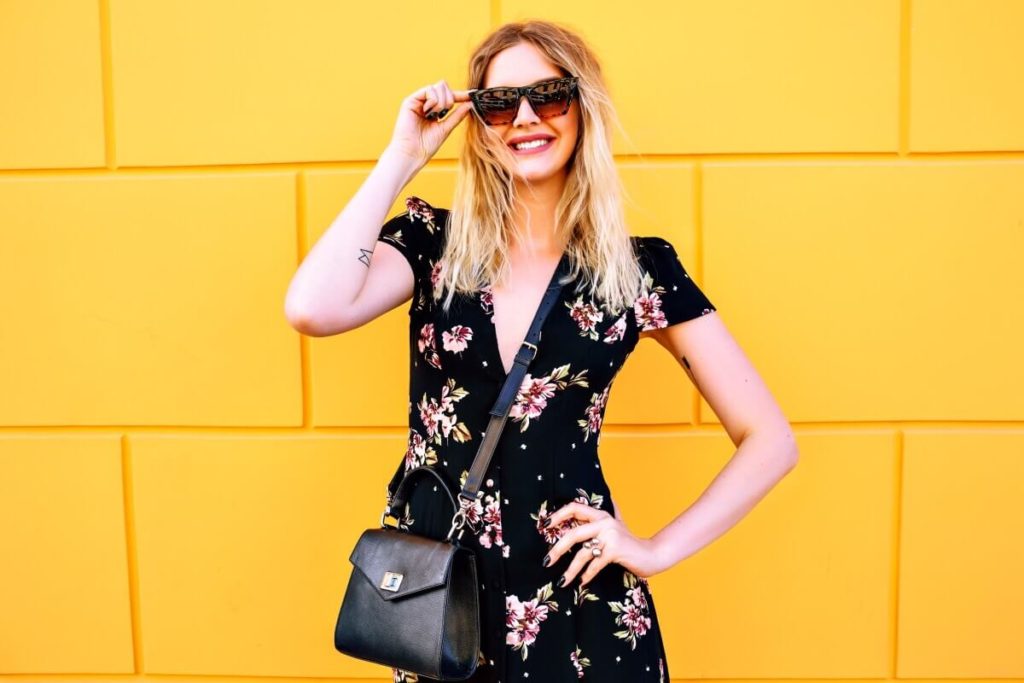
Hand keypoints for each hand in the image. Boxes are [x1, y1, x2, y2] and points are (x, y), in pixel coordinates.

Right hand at [387, 79, 473, 168]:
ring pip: (438, 87)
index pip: (449, 96)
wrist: (413, 153)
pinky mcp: (411, 100)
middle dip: (449, 99)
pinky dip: (433, 101)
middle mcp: (425, 104)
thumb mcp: (446, 128)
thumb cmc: (427, 145)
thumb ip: (457, 115)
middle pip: (444, 87)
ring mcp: (418, 101)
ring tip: (434, 116)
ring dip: (441, 102)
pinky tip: (428, 112)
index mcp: (434, 110)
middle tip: (443, 114)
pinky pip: (429, 90)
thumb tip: (470, 103)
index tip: (473, 95)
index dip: (461, 95)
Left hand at [542, 501, 664, 588]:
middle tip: (547, 561)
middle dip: (558, 548)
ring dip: (570, 569)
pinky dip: (586, 575)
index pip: (575, 507)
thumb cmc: (630, 543)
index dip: (558, 515)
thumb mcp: (617, 525)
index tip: (544, 526)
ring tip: (562, 581)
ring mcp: (610, 535)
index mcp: (601, 515)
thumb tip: (606, 500)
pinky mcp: (615, 550)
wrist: (652, 555)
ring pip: (583, 553)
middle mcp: (605, 522)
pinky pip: (595, 564)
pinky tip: (581, 582)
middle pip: (574, 533)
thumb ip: (606, 516)